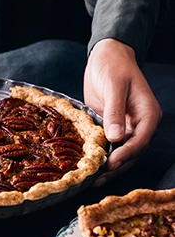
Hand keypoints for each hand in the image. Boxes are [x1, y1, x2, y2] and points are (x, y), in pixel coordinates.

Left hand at [83, 38, 161, 185]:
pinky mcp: (111, 126)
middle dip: (116, 166)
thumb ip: (115, 111)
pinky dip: (101, 155)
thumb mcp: (114, 86)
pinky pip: (108, 145)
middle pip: (132, 152)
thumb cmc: (113, 66)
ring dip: (108, 166)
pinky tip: (89, 165)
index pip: (141, 140)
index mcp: (147, 113)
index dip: (127, 154)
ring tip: (92, 180)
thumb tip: (115, 138)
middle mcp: (139, 124)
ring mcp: (126, 127)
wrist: (105, 56)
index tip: (111, 164)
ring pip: (121, 152)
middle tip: (97, 179)